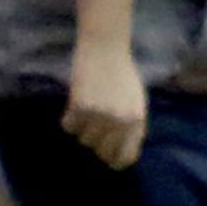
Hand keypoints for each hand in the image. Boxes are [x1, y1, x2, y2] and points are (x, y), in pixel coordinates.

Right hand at [63, 37, 147, 169]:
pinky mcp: (80, 105)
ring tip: (87, 109)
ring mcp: (100, 115)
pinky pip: (69, 126)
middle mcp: (120, 121)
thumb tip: (123, 154)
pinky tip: (74, 105)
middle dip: (96, 143)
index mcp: (137, 121)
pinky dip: (69, 119)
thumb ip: (132, 127)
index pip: (126, 157)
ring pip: (84, 139)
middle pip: (102, 151)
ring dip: (82, 128)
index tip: (107, 158)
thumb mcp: (136, 102)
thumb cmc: (122, 73)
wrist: (106, 45)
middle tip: (93, 128)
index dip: (115, 160)